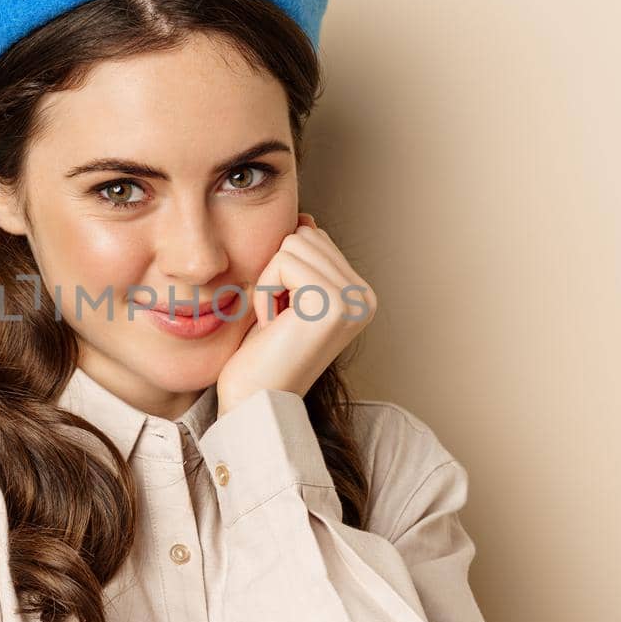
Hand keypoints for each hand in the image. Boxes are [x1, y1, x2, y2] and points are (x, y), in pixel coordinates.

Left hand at [214, 212, 379, 415]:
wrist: (254, 403)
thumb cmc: (261, 354)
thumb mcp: (284, 296)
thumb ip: (302, 259)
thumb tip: (306, 218)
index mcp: (360, 294)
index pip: (313, 238)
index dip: (282, 270)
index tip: (283, 315)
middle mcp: (366, 297)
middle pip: (304, 235)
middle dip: (275, 272)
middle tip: (277, 320)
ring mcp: (354, 300)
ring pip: (292, 243)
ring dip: (268, 282)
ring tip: (275, 323)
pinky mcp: (334, 304)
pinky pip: (282, 261)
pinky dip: (264, 291)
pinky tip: (271, 326)